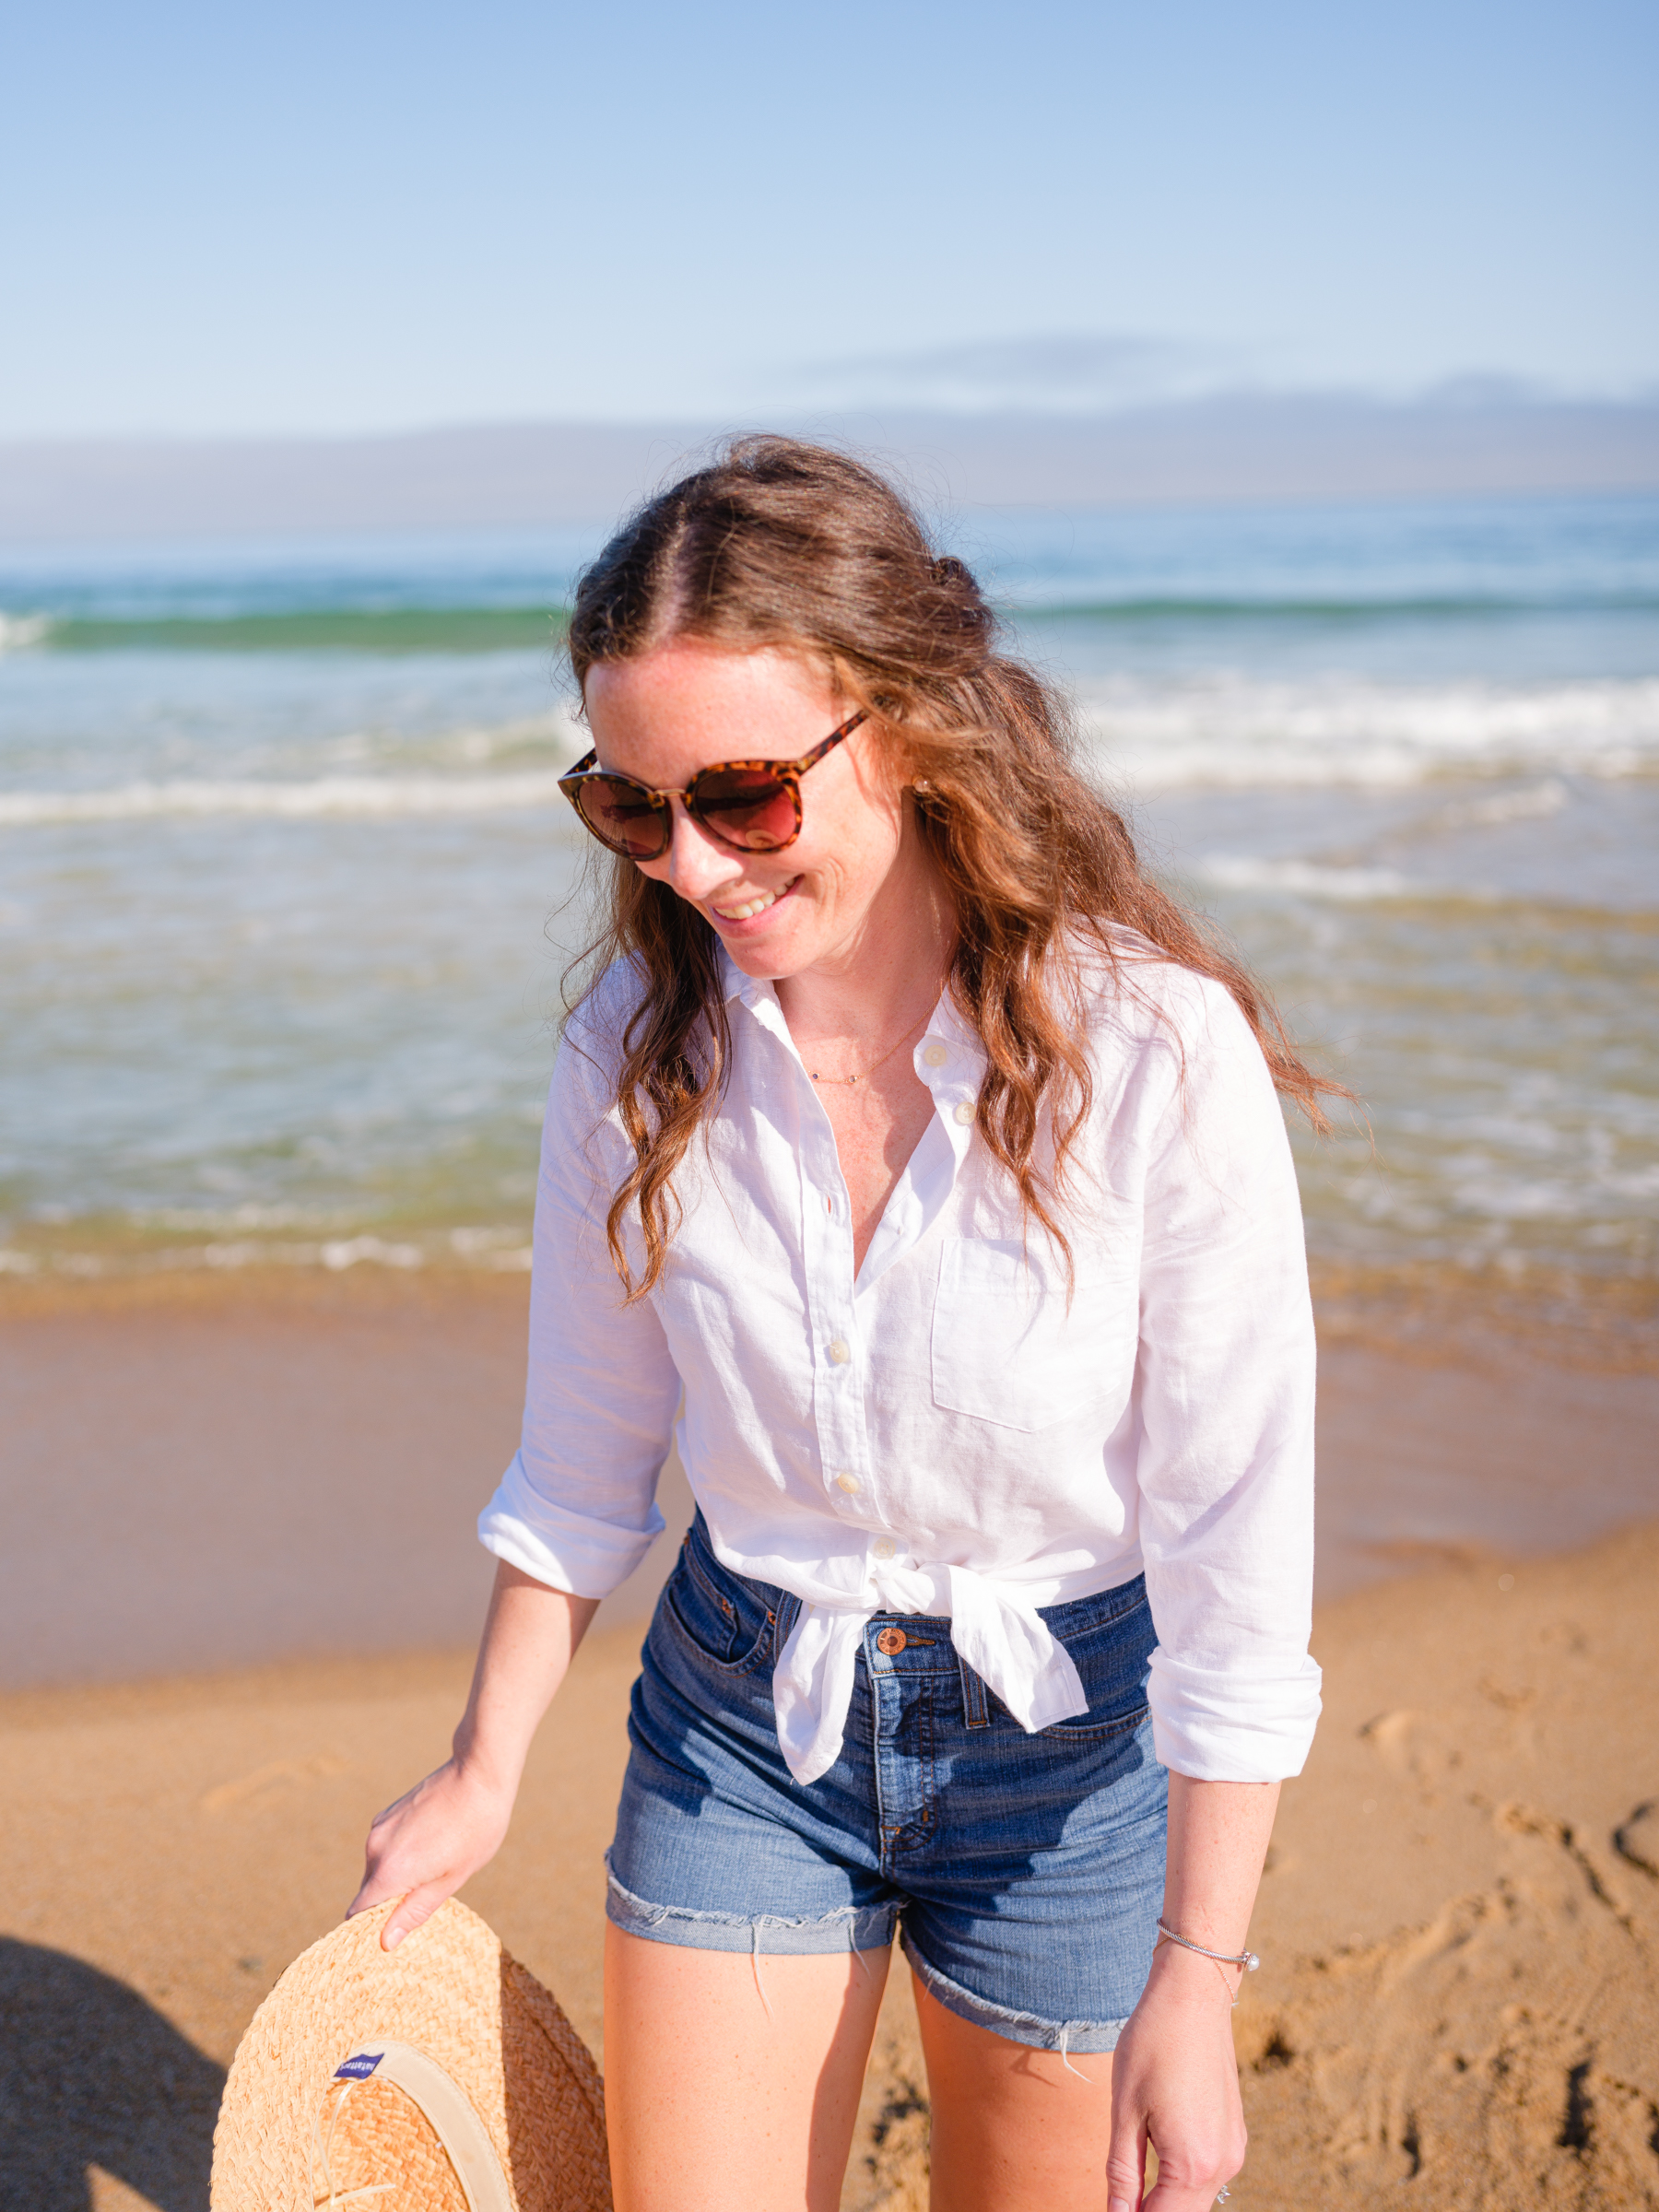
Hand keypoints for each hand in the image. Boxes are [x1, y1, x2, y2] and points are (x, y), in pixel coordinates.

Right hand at [346, 1756, 514, 1949]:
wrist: (478, 1774)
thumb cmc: (475, 1830)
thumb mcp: (452, 1879)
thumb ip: (414, 1911)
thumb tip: (385, 1941)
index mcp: (389, 1871)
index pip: (358, 1913)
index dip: (370, 1929)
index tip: (392, 1933)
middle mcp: (375, 1849)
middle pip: (369, 1891)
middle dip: (389, 1901)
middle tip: (428, 1896)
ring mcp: (379, 1827)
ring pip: (378, 1868)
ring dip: (397, 1875)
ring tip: (436, 1864)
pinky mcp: (386, 1813)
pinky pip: (384, 1847)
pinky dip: (399, 1854)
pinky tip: (431, 1843)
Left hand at [1106, 1942, 1246, 2209]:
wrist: (1194, 1994)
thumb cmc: (1152, 2044)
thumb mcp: (1125, 2109)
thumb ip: (1122, 2172)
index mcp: (1193, 2164)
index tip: (1112, 2208)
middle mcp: (1223, 2165)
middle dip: (1149, 2211)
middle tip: (1118, 2197)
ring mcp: (1233, 2150)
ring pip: (1196, 2198)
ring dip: (1165, 2198)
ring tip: (1131, 2181)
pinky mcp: (1234, 2134)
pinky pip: (1206, 2173)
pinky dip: (1181, 2177)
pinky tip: (1155, 2150)